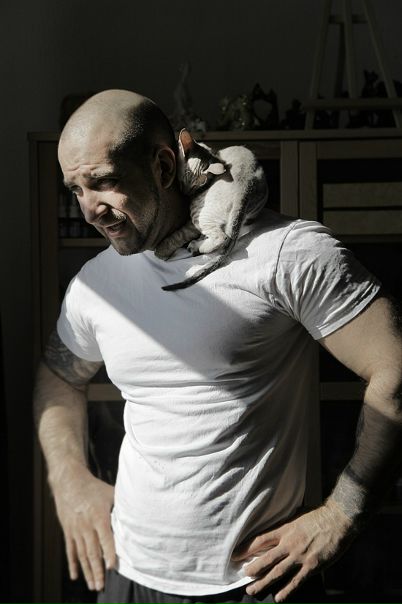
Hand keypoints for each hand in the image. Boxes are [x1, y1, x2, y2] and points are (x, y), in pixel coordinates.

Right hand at [52, 464, 115, 591]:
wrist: (69, 482)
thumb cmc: (94, 487)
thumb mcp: (110, 493)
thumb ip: (122, 505)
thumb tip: (139, 512)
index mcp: (98, 517)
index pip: (105, 539)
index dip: (109, 553)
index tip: (112, 567)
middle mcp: (86, 526)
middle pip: (92, 552)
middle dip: (98, 570)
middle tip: (101, 586)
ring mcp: (76, 530)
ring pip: (82, 555)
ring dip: (88, 571)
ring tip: (93, 585)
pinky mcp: (68, 531)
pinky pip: (70, 551)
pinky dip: (72, 564)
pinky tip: (75, 576)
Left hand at [232, 500, 352, 601]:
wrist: (338, 520)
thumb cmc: (319, 515)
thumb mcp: (297, 514)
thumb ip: (286, 524)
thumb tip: (277, 525)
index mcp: (284, 530)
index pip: (260, 540)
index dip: (247, 548)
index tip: (236, 554)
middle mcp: (289, 544)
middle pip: (266, 559)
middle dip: (253, 569)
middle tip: (243, 576)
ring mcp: (299, 556)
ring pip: (277, 572)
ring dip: (264, 582)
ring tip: (252, 590)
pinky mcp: (311, 566)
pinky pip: (296, 581)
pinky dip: (287, 591)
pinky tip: (278, 598)